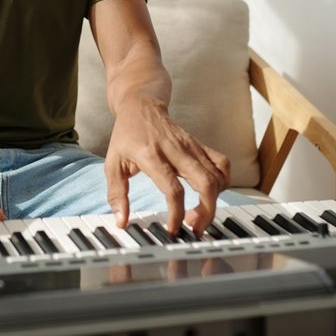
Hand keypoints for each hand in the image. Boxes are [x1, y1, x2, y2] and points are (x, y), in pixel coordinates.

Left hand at [103, 105, 229, 236]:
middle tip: (195, 227)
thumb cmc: (126, 136)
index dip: (176, 213)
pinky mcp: (200, 145)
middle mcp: (176, 151)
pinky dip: (223, 182)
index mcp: (152, 156)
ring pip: (218, 175)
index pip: (173, 189)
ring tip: (200, 214)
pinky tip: (211, 193)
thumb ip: (117, 194)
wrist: (140, 105)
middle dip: (206, 212)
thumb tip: (121, 221)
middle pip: (205, 183)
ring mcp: (191, 147)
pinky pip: (222, 164)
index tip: (173, 229)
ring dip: (214, 200)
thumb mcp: (112, 163)